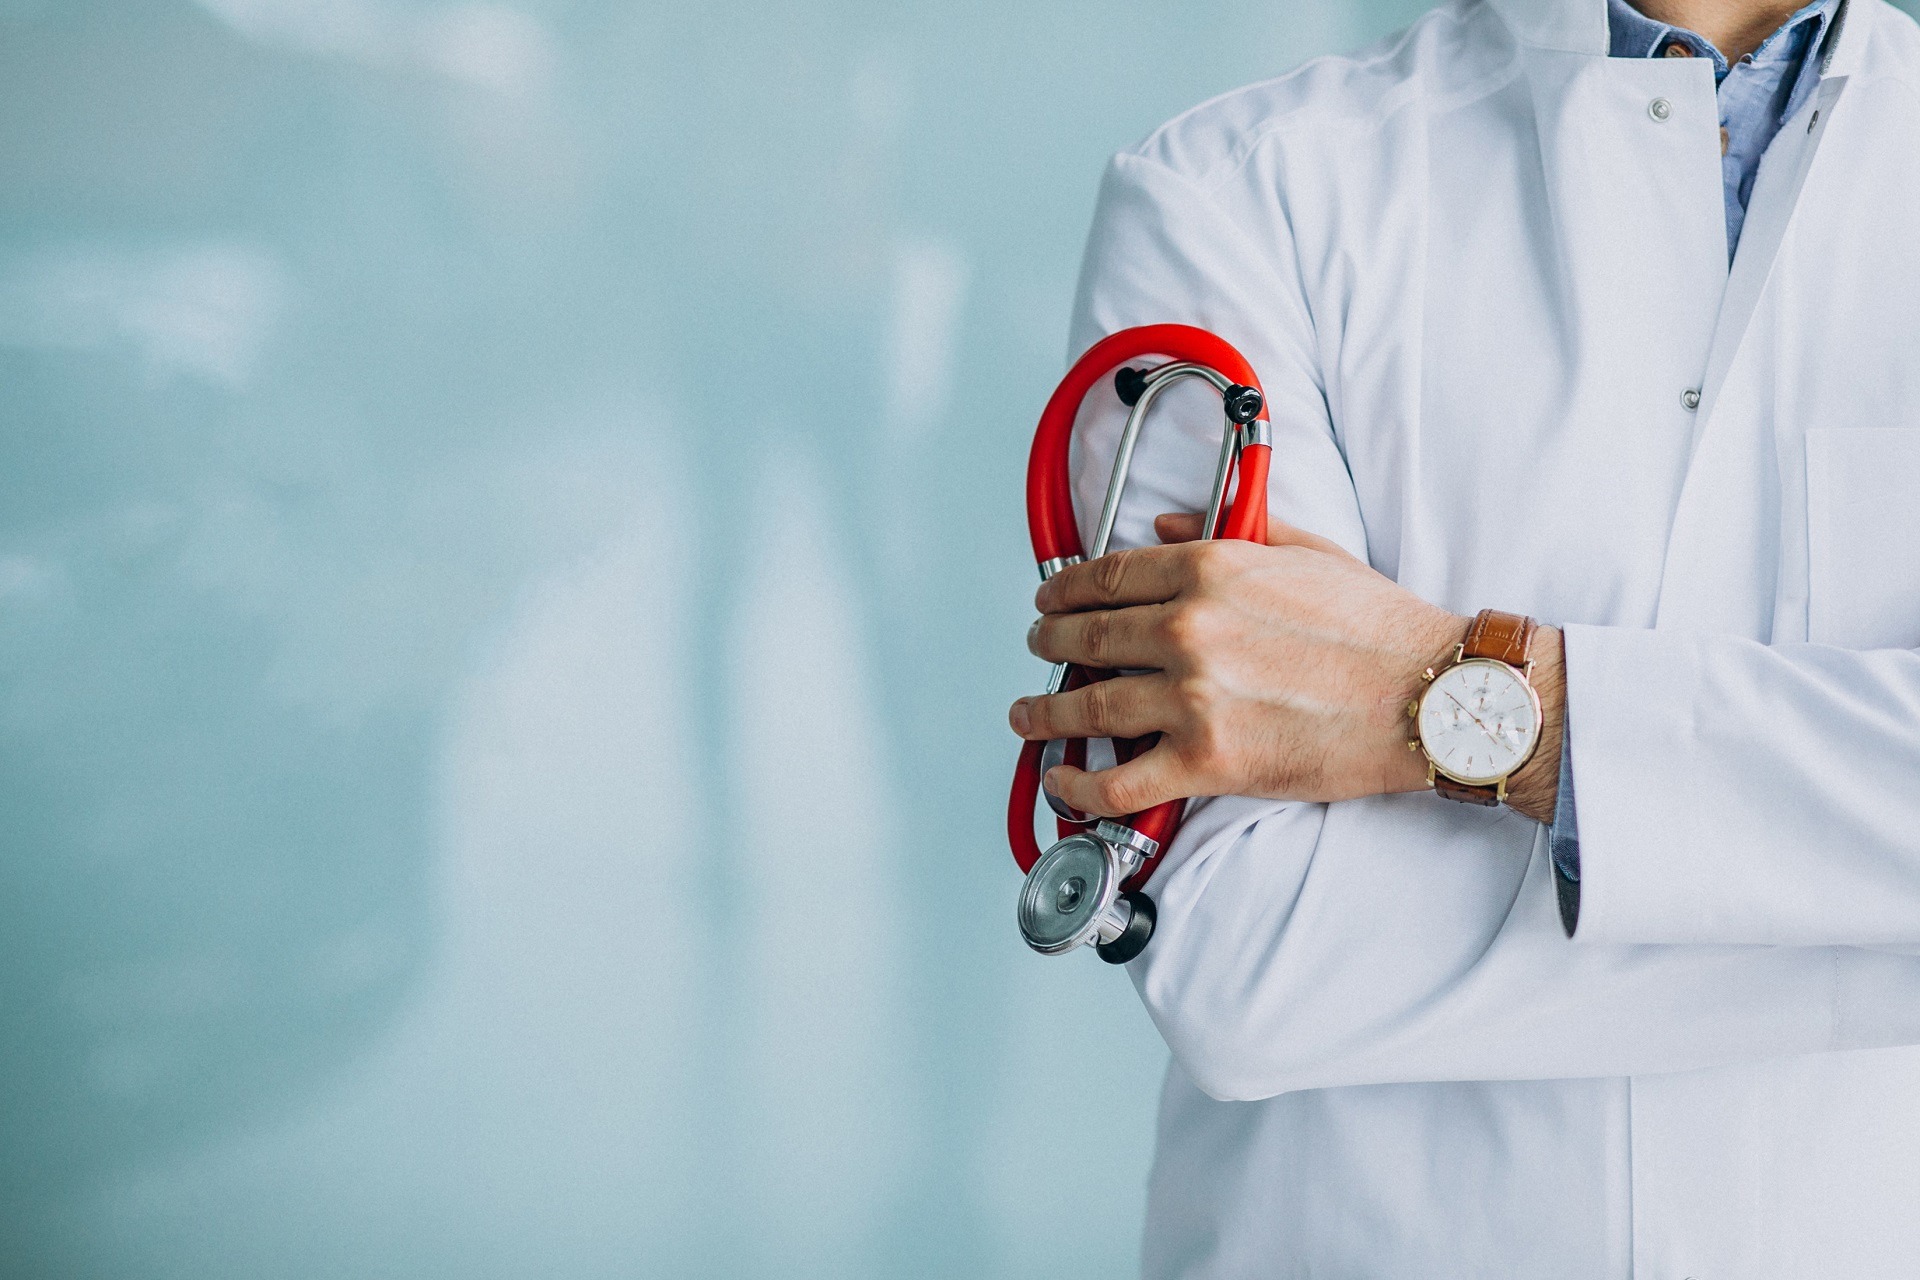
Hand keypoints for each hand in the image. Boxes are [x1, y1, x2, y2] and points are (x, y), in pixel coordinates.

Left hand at [1009, 512, 1561, 821]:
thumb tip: (1166, 522)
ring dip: (1044, 712)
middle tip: (1038, 648)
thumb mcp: (1306, 551)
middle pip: (1085, 636)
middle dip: (1048, 643)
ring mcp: (1192, 699)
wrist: (1429, 698)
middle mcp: (1189, 630)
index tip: (1049, 597)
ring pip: (1086, 708)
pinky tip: (1063, 781)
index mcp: (1211, 571)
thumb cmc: (1380, 630)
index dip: (1064, 589)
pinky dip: (1078, 787)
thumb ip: (1229, 531)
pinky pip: (1117, 782)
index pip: (1108, 576)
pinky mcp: (1206, 762)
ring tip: (1028, 714)